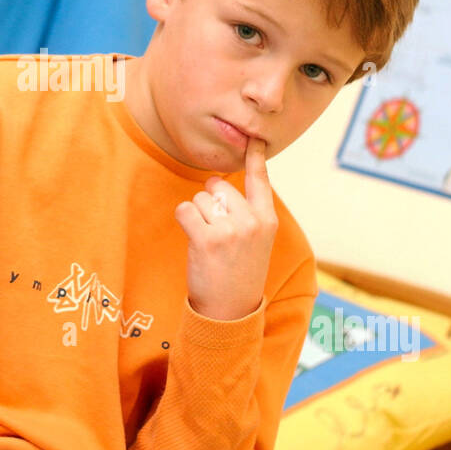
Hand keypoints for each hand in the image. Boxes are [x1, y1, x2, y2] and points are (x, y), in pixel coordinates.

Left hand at [174, 135, 277, 320]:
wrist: (230, 311)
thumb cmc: (239, 273)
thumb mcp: (257, 242)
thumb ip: (248, 214)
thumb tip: (223, 186)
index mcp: (266, 219)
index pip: (260, 180)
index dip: (255, 157)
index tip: (254, 138)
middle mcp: (252, 221)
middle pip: (217, 186)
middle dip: (209, 202)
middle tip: (216, 231)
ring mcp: (230, 230)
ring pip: (199, 198)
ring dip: (196, 215)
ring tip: (208, 242)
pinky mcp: (207, 239)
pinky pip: (185, 210)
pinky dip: (184, 221)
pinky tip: (194, 240)